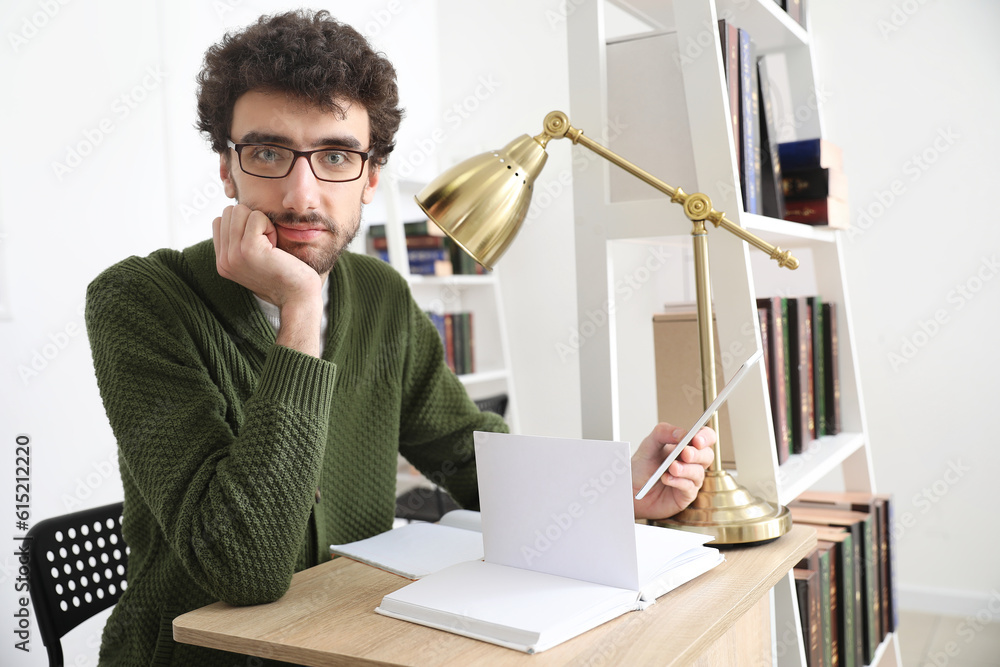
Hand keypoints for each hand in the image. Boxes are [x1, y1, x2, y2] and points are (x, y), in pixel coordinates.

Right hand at [213, 204, 323, 355]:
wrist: (298, 297)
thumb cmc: (284, 274)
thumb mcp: (255, 257)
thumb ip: (240, 240)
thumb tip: (239, 211)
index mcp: (222, 261)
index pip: (221, 220)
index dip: (244, 224)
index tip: (260, 245)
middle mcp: (223, 259)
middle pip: (230, 212)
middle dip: (252, 221)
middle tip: (268, 244)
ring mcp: (233, 255)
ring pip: (240, 210)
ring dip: (261, 223)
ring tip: (271, 246)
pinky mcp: (248, 250)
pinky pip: (256, 217)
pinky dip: (270, 226)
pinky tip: (276, 247)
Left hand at [632, 422, 714, 520]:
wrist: (631, 488)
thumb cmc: (642, 466)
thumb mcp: (648, 445)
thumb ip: (662, 433)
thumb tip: (681, 433)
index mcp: (687, 445)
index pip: (706, 437)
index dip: (705, 437)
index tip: (696, 439)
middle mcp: (692, 462)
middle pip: (707, 455)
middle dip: (697, 454)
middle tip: (685, 453)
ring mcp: (691, 479)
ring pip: (699, 473)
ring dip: (685, 469)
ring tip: (671, 468)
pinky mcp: (685, 495)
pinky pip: (689, 488)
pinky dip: (678, 482)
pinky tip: (666, 478)